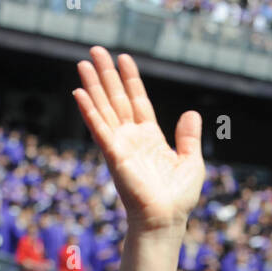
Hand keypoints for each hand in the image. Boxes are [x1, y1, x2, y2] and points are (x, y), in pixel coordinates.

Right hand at [72, 47, 203, 233]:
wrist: (166, 220)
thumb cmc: (178, 198)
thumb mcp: (191, 162)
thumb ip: (189, 137)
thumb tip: (191, 113)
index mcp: (150, 138)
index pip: (138, 101)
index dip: (131, 79)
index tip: (123, 58)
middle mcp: (133, 139)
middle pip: (116, 99)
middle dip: (106, 75)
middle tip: (95, 50)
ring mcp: (121, 146)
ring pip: (104, 108)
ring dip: (93, 86)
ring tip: (84, 62)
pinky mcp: (114, 156)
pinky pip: (99, 129)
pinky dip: (89, 111)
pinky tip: (79, 93)